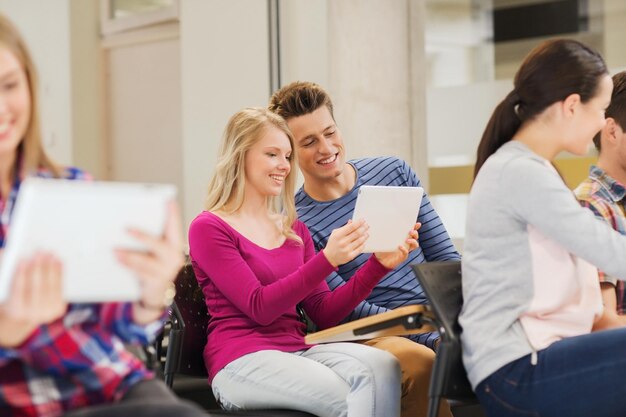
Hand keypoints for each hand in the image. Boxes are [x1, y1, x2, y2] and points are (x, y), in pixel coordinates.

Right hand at [0, 252, 66, 346]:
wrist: (22, 316)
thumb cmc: (11, 295)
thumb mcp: (4, 285)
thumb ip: (4, 270)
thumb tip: (5, 253)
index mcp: (14, 310)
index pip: (18, 289)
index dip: (21, 273)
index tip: (23, 258)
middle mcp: (32, 315)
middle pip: (38, 287)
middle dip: (39, 268)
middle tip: (41, 252)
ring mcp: (47, 313)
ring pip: (51, 286)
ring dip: (52, 268)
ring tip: (50, 254)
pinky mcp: (58, 309)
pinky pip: (60, 288)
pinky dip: (60, 273)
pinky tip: (58, 261)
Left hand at [116, 202, 183, 323]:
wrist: (155, 293)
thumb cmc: (152, 263)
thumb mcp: (155, 248)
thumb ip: (150, 234)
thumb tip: (131, 220)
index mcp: (175, 243)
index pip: (175, 225)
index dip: (172, 214)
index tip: (168, 201)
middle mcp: (175, 256)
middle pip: (160, 245)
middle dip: (143, 237)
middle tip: (127, 229)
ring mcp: (167, 271)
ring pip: (147, 262)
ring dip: (130, 256)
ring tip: (115, 250)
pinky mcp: (157, 282)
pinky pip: (141, 273)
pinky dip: (128, 266)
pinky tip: (118, 260)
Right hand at [322, 219, 368, 266]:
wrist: (329, 257)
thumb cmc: (333, 243)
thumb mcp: (335, 233)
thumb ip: (344, 227)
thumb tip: (352, 221)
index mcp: (338, 235)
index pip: (351, 227)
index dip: (358, 222)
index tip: (363, 220)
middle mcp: (342, 242)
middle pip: (357, 233)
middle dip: (363, 228)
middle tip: (367, 225)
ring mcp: (346, 250)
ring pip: (359, 241)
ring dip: (365, 236)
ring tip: (367, 233)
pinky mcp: (350, 256)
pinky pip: (359, 249)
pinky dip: (363, 244)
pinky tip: (364, 242)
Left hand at [374, 222, 419, 268]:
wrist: (380, 261)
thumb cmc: (382, 249)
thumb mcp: (382, 239)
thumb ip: (382, 233)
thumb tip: (376, 225)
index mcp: (402, 238)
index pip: (411, 231)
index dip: (415, 227)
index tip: (417, 224)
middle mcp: (406, 243)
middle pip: (415, 237)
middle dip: (415, 233)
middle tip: (410, 231)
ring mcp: (405, 250)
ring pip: (415, 245)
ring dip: (413, 241)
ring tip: (407, 240)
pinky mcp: (402, 257)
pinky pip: (406, 253)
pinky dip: (404, 249)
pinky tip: (399, 247)